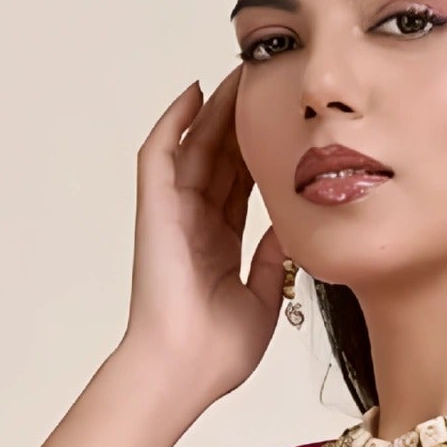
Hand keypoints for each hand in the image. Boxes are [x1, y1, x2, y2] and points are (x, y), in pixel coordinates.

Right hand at [120, 71, 291, 408]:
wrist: (184, 370)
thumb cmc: (218, 351)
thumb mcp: (264, 295)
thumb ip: (274, 256)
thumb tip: (292, 221)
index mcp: (220, 243)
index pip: (242, 183)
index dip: (261, 150)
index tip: (287, 122)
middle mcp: (194, 222)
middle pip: (220, 157)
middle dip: (241, 119)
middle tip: (268, 82)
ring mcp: (172, 213)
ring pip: (194, 146)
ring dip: (215, 110)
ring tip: (240, 75)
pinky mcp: (154, 209)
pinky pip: (159, 153)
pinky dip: (174, 120)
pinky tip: (196, 92)